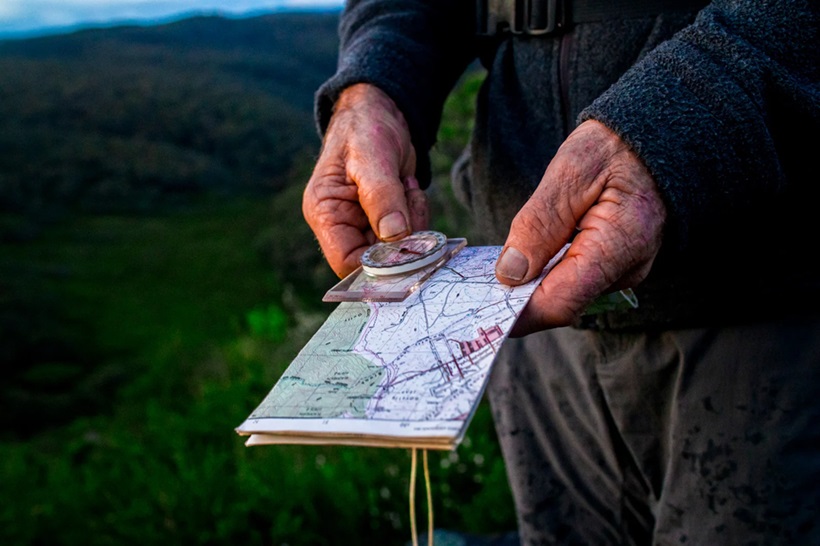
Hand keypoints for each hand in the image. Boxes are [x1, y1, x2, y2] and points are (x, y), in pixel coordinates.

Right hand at [303, 83, 428, 277]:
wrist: (382, 111)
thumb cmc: (364, 128)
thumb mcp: (371, 158)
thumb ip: (381, 196)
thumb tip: (394, 236)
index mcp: (326, 214)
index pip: (346, 263)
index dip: (376, 265)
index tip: (404, 247)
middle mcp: (344, 226)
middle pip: (378, 260)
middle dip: (402, 239)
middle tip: (410, 201)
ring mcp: (367, 225)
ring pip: (399, 249)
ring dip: (413, 222)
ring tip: (406, 187)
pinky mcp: (389, 220)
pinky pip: (411, 234)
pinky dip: (418, 214)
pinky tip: (409, 188)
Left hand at [495, 120, 665, 335]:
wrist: (655, 136)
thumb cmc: (615, 147)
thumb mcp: (571, 172)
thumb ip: (540, 224)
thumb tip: (510, 273)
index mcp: (620, 246)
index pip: (561, 303)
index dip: (518, 312)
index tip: (481, 306)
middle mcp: (626, 270)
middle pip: (560, 303)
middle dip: (520, 297)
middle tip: (479, 283)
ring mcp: (622, 271)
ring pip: (565, 294)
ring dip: (531, 284)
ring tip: (501, 266)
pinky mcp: (614, 266)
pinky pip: (573, 280)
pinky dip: (546, 273)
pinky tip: (527, 257)